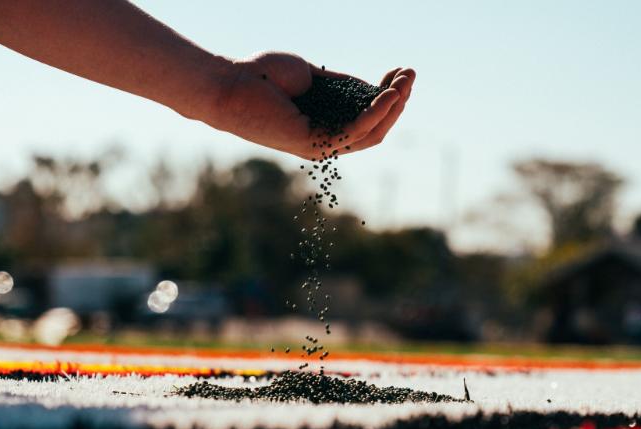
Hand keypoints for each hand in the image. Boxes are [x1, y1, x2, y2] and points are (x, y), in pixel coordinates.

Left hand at [202, 52, 415, 158]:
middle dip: (397, 102)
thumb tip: (368, 87)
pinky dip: (375, 113)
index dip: (387, 97)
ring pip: (371, 132)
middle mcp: (325, 140)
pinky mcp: (314, 143)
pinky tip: (389, 95)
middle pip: (375, 128)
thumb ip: (338, 86)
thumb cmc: (261, 76)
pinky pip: (354, 131)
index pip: (367, 118)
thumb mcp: (309, 76)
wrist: (230, 83)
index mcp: (325, 124)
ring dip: (393, 106)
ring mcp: (320, 145)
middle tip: (410, 75)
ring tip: (406, 82)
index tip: (398, 72)